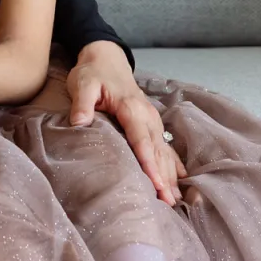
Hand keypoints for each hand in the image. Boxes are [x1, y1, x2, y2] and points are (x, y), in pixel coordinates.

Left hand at [68, 41, 188, 206]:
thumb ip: (82, 103)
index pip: (141, 140)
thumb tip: (79, 122)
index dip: (148, 163)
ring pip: (164, 151)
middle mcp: (147, 116)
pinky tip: (181, 181)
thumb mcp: (82, 84)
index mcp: (131, 108)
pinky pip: (165, 146)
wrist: (106, 59)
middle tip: (168, 202)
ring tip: (174, 200)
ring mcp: (152, 120)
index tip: (155, 183)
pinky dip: (173, 164)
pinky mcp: (151, 123)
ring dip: (170, 175)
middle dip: (164, 176)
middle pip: (157, 150)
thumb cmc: (92, 73)